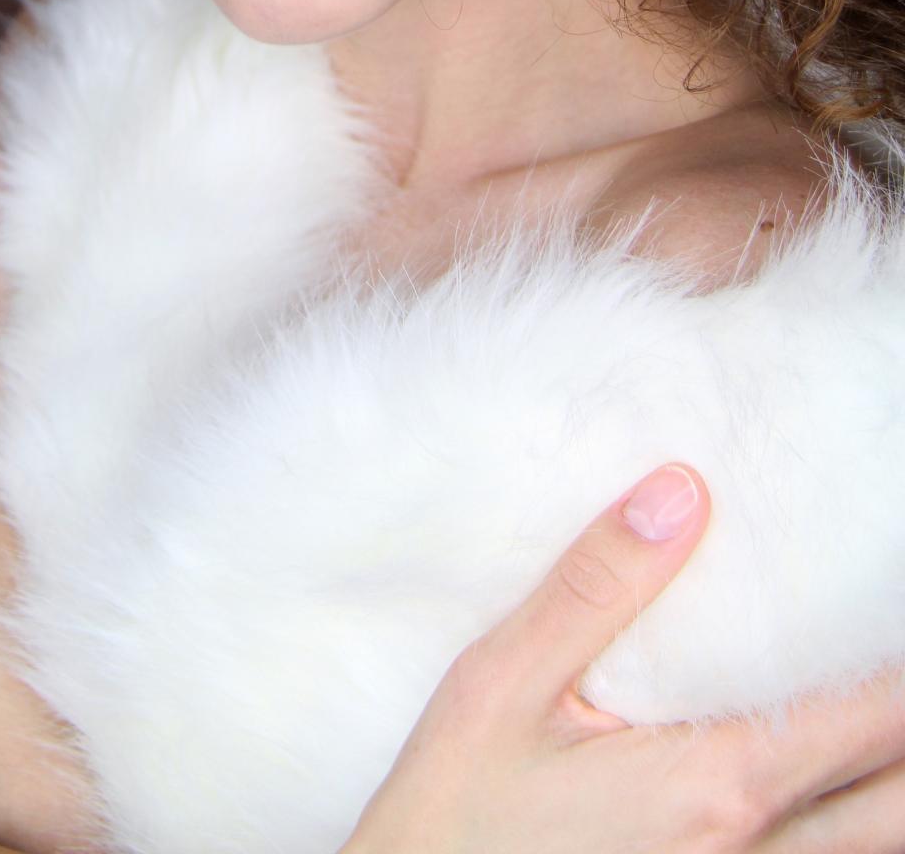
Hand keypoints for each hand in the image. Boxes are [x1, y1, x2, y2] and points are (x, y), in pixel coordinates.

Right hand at [340, 464, 904, 852]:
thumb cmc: (451, 815)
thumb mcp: (502, 685)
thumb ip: (596, 589)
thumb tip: (681, 492)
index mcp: (714, 784)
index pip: (866, 719)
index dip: (901, 663)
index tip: (894, 584)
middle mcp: (751, 853)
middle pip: (899, 799)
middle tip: (891, 653)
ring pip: (870, 847)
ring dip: (889, 781)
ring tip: (875, 711)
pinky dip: (845, 826)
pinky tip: (818, 780)